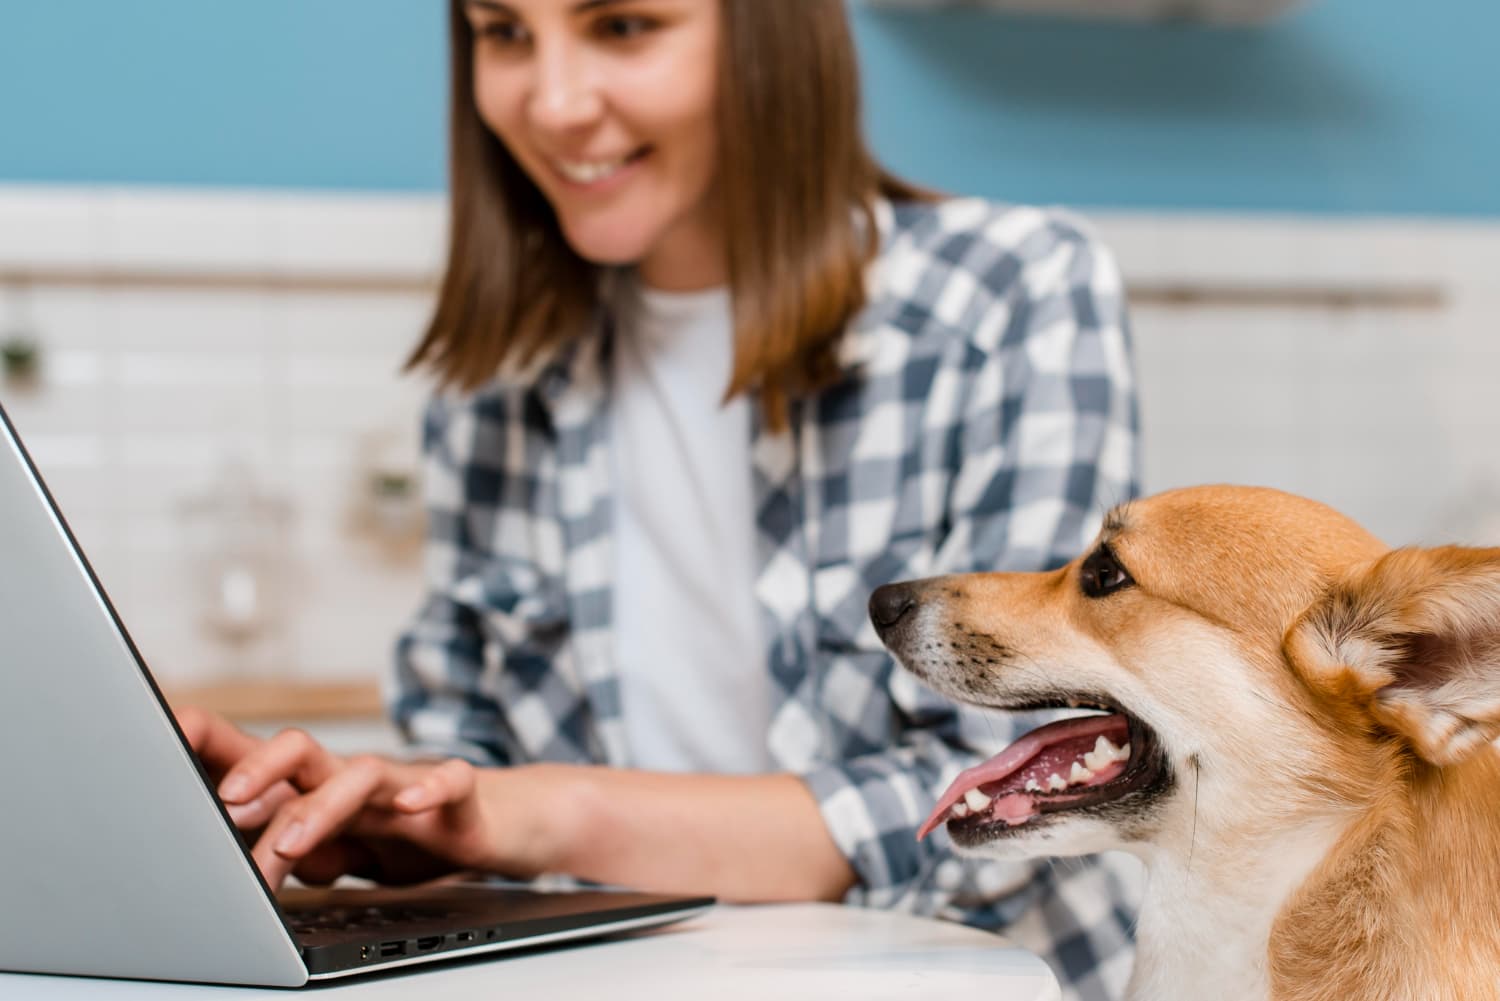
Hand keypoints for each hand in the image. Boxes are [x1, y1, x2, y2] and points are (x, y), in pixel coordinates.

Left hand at [175, 707, 553, 890]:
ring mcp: (405, 783)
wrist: (493, 824)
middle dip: (259, 769)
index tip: (163, 731)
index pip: (255, 754)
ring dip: (323, 804)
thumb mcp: (335, 853)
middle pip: (301, 749)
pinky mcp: (458, 797)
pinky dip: (430, 789)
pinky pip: (450, 781)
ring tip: (291, 844)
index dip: (209, 739)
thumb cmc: (404, 832)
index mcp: (317, 787)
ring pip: (363, 773)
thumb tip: (236, 863)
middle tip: (226, 803)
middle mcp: (354, 776)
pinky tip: (410, 805)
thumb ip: (289, 852)